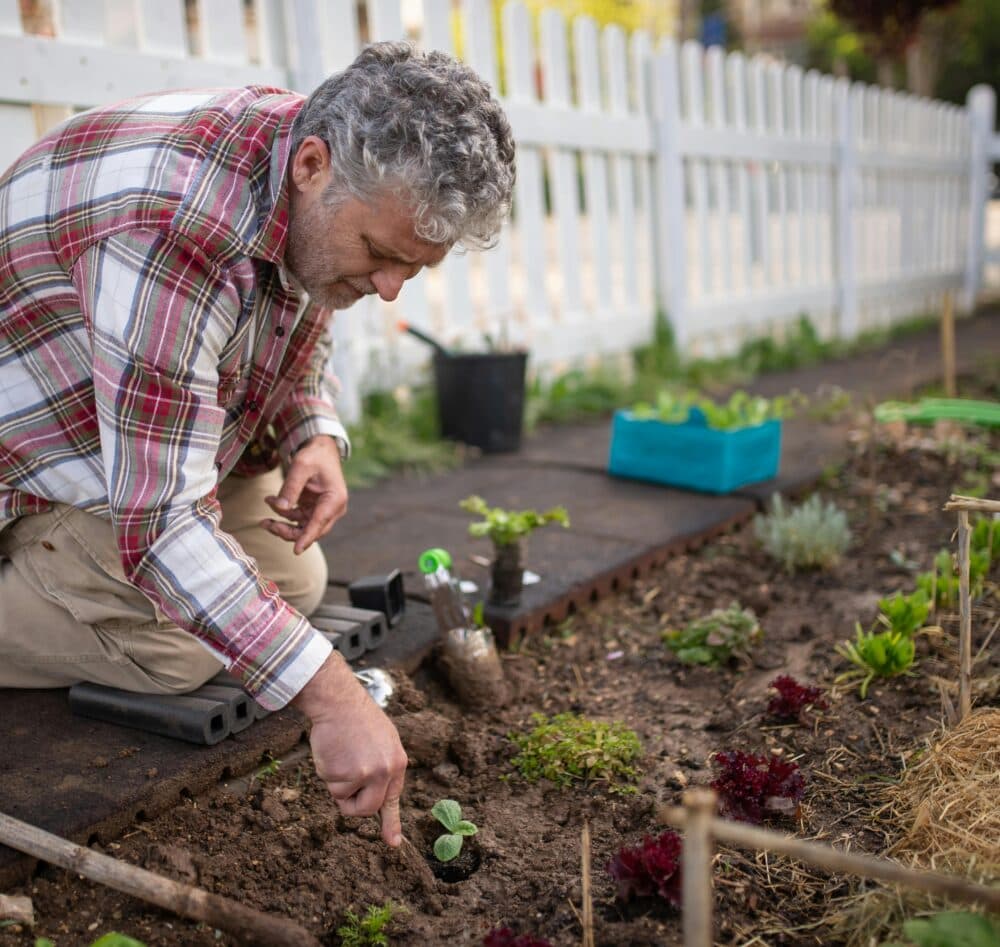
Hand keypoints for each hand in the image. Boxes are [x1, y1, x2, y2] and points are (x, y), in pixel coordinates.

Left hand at [262, 436, 347, 553]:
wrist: (322, 449)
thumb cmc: (315, 455)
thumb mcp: (300, 466)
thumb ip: (290, 487)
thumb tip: (280, 508)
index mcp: (335, 499)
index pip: (319, 523)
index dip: (307, 537)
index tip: (296, 550)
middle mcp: (332, 509)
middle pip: (311, 530)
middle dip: (288, 532)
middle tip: (266, 524)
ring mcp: (324, 511)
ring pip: (303, 528)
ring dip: (283, 526)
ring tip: (264, 520)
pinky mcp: (315, 510)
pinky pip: (298, 520)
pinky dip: (284, 515)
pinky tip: (271, 502)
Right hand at [293, 654, 408, 846]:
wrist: (339, 701)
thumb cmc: (356, 719)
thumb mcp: (381, 741)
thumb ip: (381, 766)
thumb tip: (376, 792)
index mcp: (397, 762)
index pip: (393, 798)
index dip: (391, 822)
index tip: (394, 843)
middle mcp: (385, 771)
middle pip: (367, 809)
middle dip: (352, 805)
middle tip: (344, 787)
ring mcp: (366, 773)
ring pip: (343, 798)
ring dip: (336, 782)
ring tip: (340, 753)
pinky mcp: (345, 773)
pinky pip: (330, 786)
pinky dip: (326, 772)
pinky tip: (332, 751)